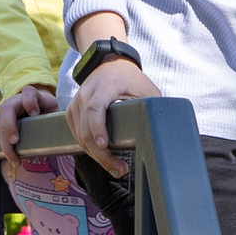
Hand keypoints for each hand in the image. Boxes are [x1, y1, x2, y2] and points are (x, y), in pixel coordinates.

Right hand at [0, 83, 57, 164]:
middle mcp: (13, 102)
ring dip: (6, 145)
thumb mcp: (52, 106)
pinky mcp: (1, 125)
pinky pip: (0, 137)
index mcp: (29, 94)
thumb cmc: (45, 107)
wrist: (34, 106)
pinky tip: (13, 160)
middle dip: (9, 127)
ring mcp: (4, 114)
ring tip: (16, 160)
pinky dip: (6, 150)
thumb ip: (54, 113)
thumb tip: (57, 127)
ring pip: (0, 127)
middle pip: (7, 112)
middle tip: (15, 141)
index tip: (34, 113)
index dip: (30, 102)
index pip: (28, 93)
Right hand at [66, 57, 158, 177]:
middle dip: (101, 155)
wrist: (109, 64)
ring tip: (116, 168)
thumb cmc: (130, 79)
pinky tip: (104, 157)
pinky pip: (76, 135)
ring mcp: (75, 104)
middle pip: (86, 130)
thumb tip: (163, 128)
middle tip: (119, 169)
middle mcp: (84, 95)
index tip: (106, 146)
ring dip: (96, 156)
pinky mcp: (72, 112)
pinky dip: (88, 149)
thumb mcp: (146, 89)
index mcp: (103, 88)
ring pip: (80, 136)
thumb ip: (153, 106)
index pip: (95, 109)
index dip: (98, 128)